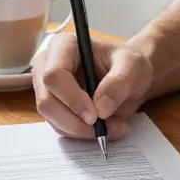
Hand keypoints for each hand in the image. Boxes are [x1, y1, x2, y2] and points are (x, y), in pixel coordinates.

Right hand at [31, 33, 151, 140]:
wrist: (129, 78)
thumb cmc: (128, 65)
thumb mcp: (133, 67)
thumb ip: (120, 82)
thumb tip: (101, 107)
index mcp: (63, 46)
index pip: (54, 75)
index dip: (72, 99)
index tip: (95, 115)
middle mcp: (47, 66)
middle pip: (47, 101)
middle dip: (76, 121)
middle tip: (105, 128)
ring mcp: (47, 88)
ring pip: (52, 119)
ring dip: (82, 130)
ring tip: (114, 126)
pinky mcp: (54, 107)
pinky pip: (61, 127)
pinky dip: (83, 133)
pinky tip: (106, 127)